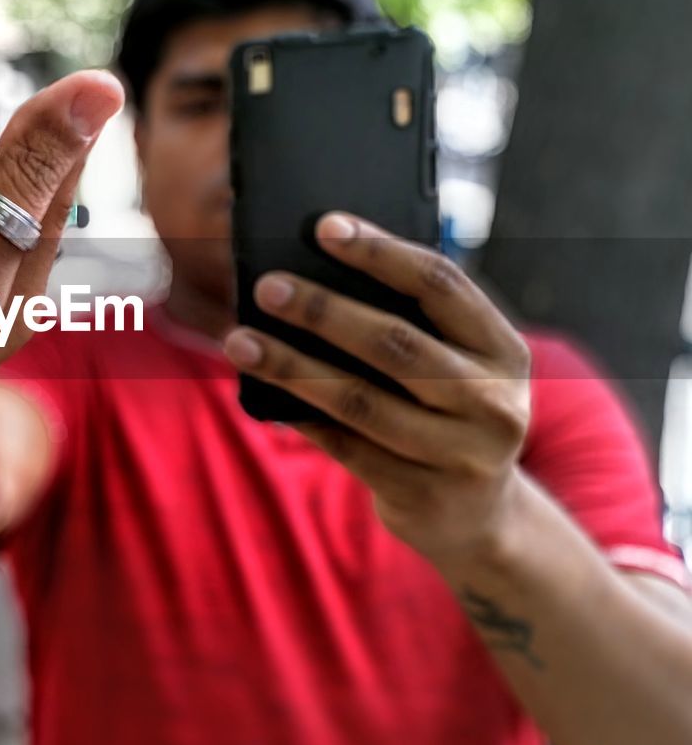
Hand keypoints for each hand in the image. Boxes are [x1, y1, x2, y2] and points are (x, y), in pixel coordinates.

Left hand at [222, 212, 532, 566]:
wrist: (479, 518)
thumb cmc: (448, 415)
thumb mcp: (458, 367)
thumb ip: (412, 324)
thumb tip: (314, 272)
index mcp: (504, 350)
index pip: (441, 284)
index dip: (381, 252)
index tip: (324, 227)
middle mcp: (493, 402)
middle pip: (394, 342)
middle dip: (323, 310)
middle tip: (267, 287)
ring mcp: (461, 455)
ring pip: (360, 400)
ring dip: (290, 365)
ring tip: (240, 340)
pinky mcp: (422, 496)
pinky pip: (346, 447)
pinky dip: (300, 415)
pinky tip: (261, 392)